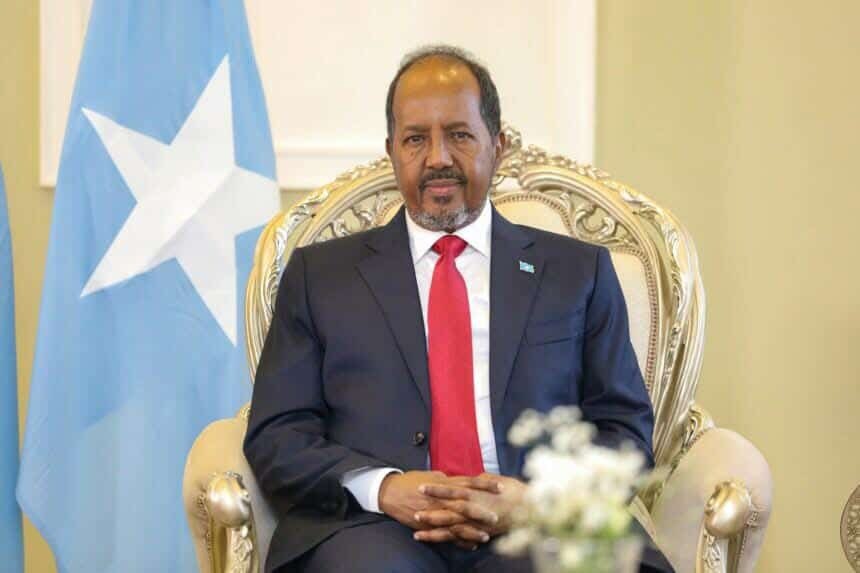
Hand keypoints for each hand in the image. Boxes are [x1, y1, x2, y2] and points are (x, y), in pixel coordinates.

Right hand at [379, 472, 502, 549]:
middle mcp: (441, 499)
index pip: (469, 483)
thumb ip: (449, 480)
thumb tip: (464, 482)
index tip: (501, 487)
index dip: (485, 485)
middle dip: (482, 512)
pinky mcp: (428, 526)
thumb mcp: (432, 475)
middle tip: (498, 517)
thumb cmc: (412, 481)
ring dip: (471, 531)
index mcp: (444, 484)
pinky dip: (458, 541)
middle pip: (465, 506)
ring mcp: (435, 513)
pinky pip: (446, 535)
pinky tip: (471, 545)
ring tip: (486, 536)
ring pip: (456, 523)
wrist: (390, 493)